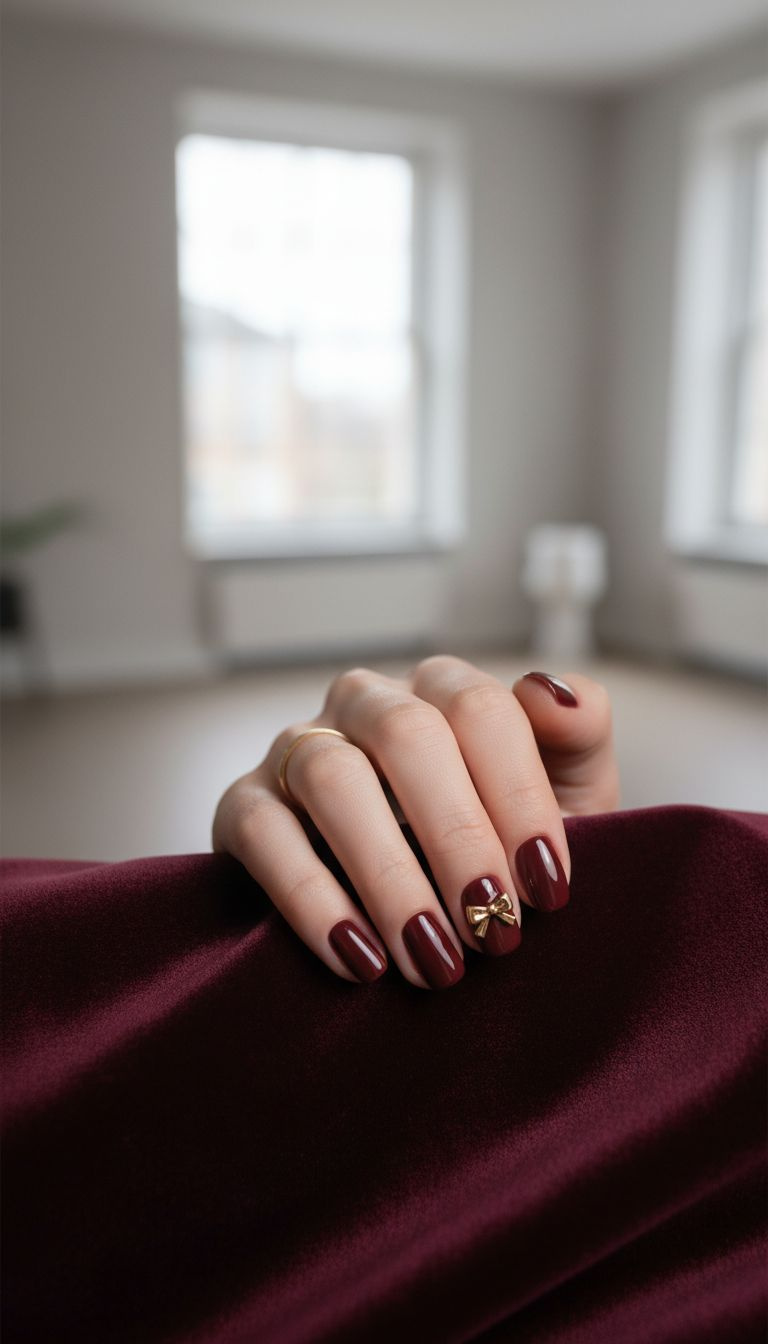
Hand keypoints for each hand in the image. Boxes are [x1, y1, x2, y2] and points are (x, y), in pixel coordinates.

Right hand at [212, 656, 618, 989]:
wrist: (425, 911)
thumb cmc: (497, 847)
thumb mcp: (561, 798)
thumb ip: (577, 738)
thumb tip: (555, 694)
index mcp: (442, 691)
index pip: (480, 710)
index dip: (519, 796)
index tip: (548, 887)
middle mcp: (365, 703)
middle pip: (408, 733)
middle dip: (458, 837)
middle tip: (493, 927)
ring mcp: (297, 747)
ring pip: (333, 778)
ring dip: (389, 873)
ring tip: (434, 957)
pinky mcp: (243, 805)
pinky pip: (262, 832)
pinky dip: (311, 899)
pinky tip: (361, 959)